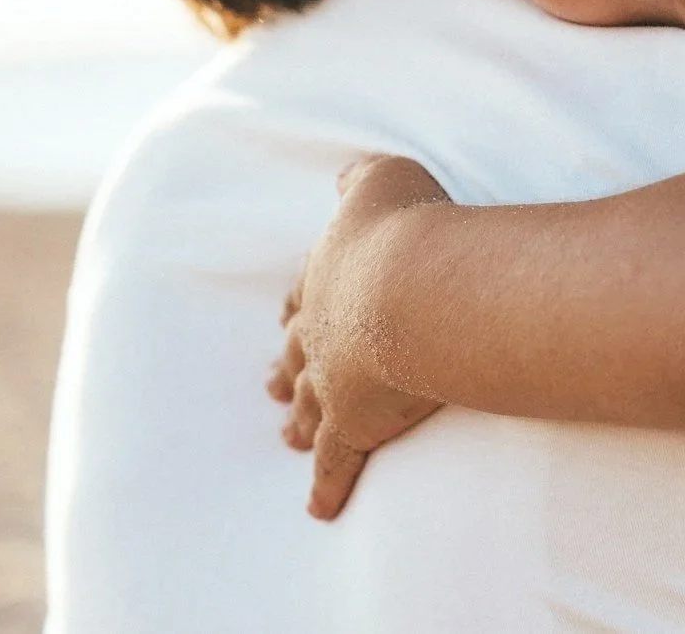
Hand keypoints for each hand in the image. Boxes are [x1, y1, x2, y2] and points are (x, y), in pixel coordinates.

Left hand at [267, 154, 452, 517]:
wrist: (415, 287)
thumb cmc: (407, 228)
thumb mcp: (383, 179)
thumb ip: (361, 177)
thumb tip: (345, 176)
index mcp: (326, 276)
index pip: (305, 294)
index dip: (299, 306)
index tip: (287, 317)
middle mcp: (320, 329)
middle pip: (296, 353)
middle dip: (285, 367)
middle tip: (270, 384)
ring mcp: (332, 381)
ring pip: (306, 407)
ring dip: (298, 420)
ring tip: (286, 435)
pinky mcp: (353, 426)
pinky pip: (335, 463)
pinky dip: (327, 486)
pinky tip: (319, 508)